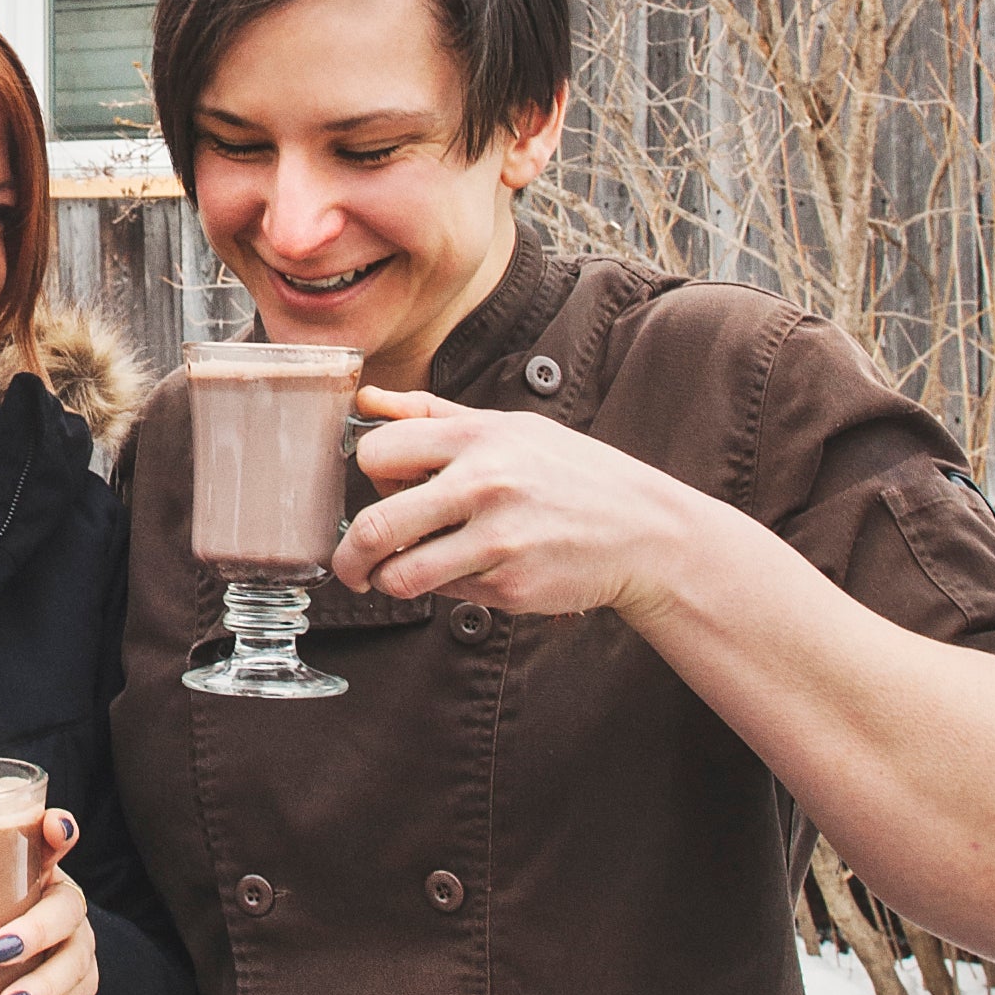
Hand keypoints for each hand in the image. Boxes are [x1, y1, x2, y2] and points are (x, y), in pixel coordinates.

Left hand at [0, 810, 98, 994]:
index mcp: (31, 867)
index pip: (53, 839)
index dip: (58, 831)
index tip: (53, 829)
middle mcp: (59, 900)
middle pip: (67, 908)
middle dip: (38, 930)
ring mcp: (73, 941)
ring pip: (77, 961)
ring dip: (45, 987)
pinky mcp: (76, 981)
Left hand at [331, 390, 694, 620]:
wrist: (644, 531)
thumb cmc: (569, 474)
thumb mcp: (509, 427)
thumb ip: (431, 414)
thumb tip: (365, 401)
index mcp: (477, 437)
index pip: (376, 453)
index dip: (369, 474)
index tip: (380, 488)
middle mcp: (484, 485)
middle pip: (374, 525)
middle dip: (349, 555)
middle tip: (351, 565)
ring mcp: (498, 540)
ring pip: (401, 575)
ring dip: (388, 581)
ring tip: (400, 573)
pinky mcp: (510, 587)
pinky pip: (447, 594)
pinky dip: (446, 588)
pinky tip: (475, 570)